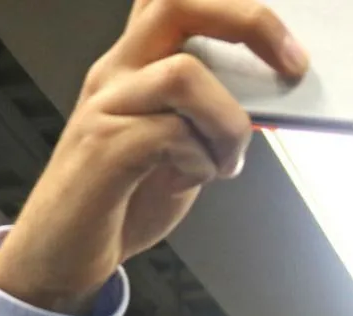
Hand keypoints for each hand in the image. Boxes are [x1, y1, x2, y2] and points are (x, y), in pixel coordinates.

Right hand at [0, 0, 307, 311]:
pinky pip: (172, 135)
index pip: (176, 1)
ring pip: (185, 74)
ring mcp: (106, 107)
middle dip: (250, 23)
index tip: (289, 45)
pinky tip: (189, 182)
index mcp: (135, 64)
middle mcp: (117, 72)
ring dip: (228, 124)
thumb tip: (271, 96)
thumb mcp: (178, 145)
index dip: (238, 8)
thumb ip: (211, 112)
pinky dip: (201, 164)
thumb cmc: (121, 199)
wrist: (60, 253)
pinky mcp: (104, 149)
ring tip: (222, 163)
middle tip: (291, 65)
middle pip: (178, 4)